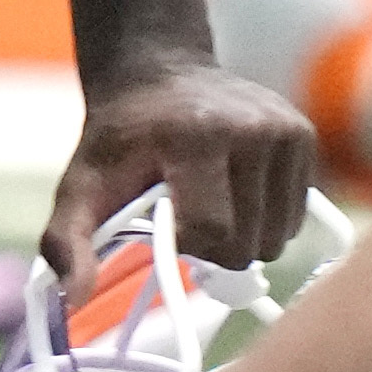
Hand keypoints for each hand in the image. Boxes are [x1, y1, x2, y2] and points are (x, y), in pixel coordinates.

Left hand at [44, 43, 313, 290]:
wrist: (159, 73)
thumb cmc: (120, 139)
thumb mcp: (80, 185)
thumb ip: (67, 240)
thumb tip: (74, 298)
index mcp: (196, 137)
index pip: (211, 231)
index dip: (186, 245)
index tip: (165, 226)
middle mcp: (251, 128)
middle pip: (248, 243)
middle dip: (215, 248)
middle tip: (189, 219)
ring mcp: (284, 130)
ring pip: (278, 237)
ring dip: (244, 237)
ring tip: (214, 205)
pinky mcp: (303, 135)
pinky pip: (296, 216)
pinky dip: (267, 219)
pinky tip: (238, 193)